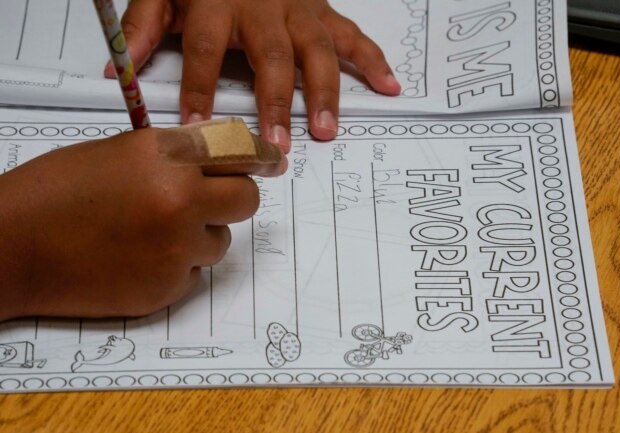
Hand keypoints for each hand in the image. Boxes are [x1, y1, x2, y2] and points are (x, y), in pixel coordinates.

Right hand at [0, 126, 285, 319]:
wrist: (12, 247)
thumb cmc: (54, 193)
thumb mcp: (117, 154)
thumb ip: (173, 156)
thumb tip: (216, 163)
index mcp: (164, 157)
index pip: (236, 151)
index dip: (259, 157)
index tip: (273, 163)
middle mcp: (179, 200)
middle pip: (246, 200)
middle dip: (232, 200)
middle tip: (207, 203)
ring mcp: (176, 248)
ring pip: (220, 242)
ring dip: (198, 237)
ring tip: (150, 234)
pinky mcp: (168, 288)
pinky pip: (195, 274)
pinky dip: (176, 267)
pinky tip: (137, 259)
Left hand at [106, 0, 400, 149]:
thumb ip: (141, 28)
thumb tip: (118, 73)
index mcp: (217, 3)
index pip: (204, 51)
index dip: (199, 91)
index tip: (198, 131)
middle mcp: (264, 7)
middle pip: (271, 57)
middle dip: (274, 101)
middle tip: (276, 142)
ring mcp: (299, 10)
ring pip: (317, 51)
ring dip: (324, 93)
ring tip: (325, 131)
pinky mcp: (322, 12)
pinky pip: (352, 36)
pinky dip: (373, 61)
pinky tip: (388, 86)